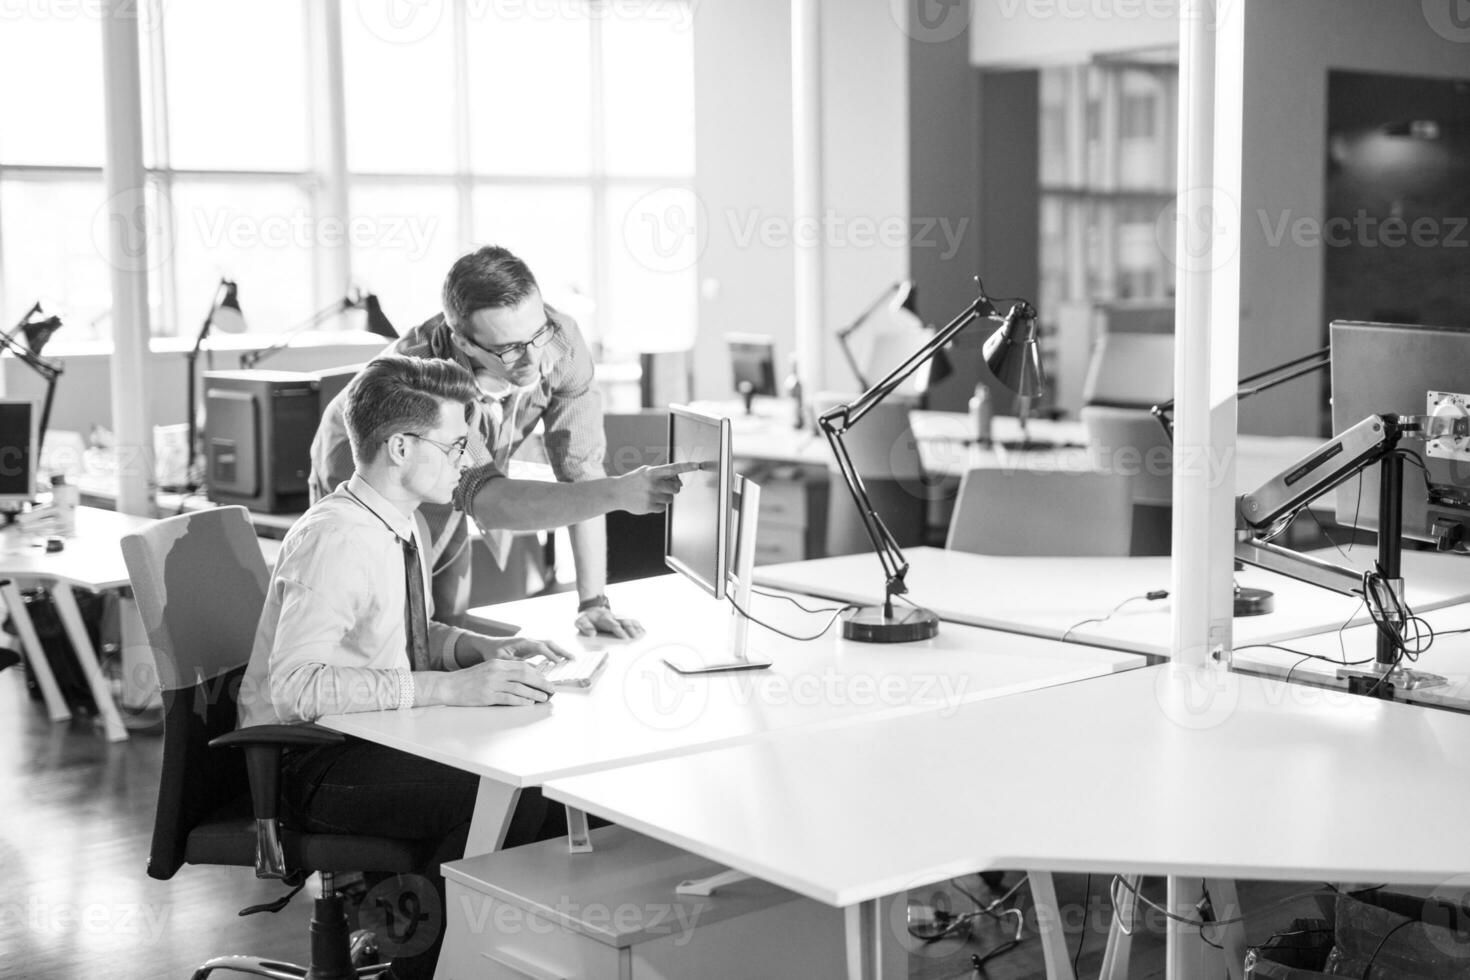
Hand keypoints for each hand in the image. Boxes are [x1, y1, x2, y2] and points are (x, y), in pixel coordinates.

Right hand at [438, 658, 554, 706]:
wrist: (448, 686)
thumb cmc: (468, 680)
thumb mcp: (487, 669)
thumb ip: (504, 672)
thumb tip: (524, 678)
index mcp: (497, 663)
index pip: (523, 666)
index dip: (537, 674)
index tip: (546, 680)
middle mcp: (496, 671)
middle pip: (525, 675)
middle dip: (541, 683)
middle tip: (551, 689)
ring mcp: (492, 684)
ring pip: (519, 687)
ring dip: (534, 693)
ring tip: (544, 698)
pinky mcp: (487, 696)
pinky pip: (509, 698)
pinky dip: (521, 701)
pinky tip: (529, 703)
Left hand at [458, 633, 571, 665]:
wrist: (486, 646)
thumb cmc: (492, 652)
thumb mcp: (500, 659)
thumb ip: (515, 664)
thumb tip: (531, 670)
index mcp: (522, 642)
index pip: (540, 647)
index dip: (550, 655)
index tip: (558, 663)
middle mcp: (529, 641)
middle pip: (549, 643)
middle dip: (562, 650)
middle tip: (573, 658)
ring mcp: (530, 645)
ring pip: (549, 646)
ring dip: (560, 652)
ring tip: (571, 659)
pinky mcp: (530, 650)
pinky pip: (545, 651)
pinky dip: (554, 654)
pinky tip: (560, 662)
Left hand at [575, 606, 645, 638]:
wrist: (590, 610)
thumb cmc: (586, 619)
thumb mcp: (580, 621)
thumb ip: (585, 627)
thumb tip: (592, 634)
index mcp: (602, 619)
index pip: (612, 624)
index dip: (619, 630)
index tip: (625, 638)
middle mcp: (612, 617)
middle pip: (623, 622)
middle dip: (630, 629)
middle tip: (635, 638)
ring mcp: (617, 618)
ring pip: (628, 621)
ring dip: (635, 627)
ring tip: (642, 635)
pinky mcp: (621, 620)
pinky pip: (631, 621)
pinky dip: (638, 626)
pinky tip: (643, 632)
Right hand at [614, 461, 706, 514]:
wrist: (616, 492)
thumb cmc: (635, 480)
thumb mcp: (646, 471)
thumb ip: (662, 474)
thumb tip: (679, 481)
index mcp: (652, 472)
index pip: (672, 468)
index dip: (686, 466)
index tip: (697, 466)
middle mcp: (652, 483)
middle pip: (676, 488)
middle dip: (674, 488)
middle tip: (665, 487)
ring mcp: (650, 496)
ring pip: (670, 499)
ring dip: (665, 497)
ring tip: (653, 494)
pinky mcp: (648, 507)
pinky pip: (663, 507)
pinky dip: (659, 505)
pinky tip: (649, 501)